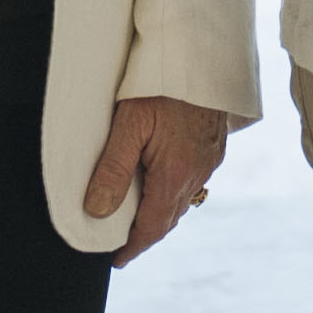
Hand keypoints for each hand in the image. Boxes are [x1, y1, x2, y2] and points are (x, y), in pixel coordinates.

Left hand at [82, 96, 231, 264]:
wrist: (201, 52)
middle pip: (169, 216)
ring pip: (183, 198)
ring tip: (139, 215)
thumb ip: (112, 169)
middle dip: (146, 232)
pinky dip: (175, 190)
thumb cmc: (161, 84)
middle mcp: (197, 172)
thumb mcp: (129, 124)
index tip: (117, 260)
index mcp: (174, 175)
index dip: (133, 246)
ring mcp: (209, 159)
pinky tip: (163, 180)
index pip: (152, 226)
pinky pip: (194, 179)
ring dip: (161, 212)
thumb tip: (97, 211)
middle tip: (123, 242)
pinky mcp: (214, 145)